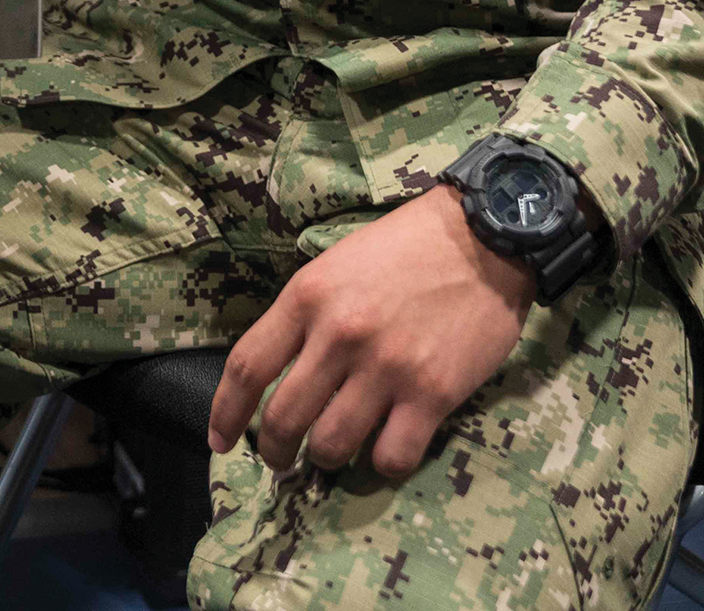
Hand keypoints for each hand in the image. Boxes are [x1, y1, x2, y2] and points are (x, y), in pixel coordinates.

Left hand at [206, 185, 533, 479]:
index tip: (219, 440)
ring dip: (325, 460)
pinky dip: (382, 464)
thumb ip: (304, 315)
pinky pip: (391, 456)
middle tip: (281, 459)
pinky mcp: (432, 393)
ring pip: (332, 445)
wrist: (484, 238)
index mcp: (307, 296)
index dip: (226, 412)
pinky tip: (384, 449)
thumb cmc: (406, 247)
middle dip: (274, 451)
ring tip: (331, 455)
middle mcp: (339, 335)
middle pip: (283, 418)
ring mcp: (386, 367)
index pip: (247, 367)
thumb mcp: (336, 264)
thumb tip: (280, 371)